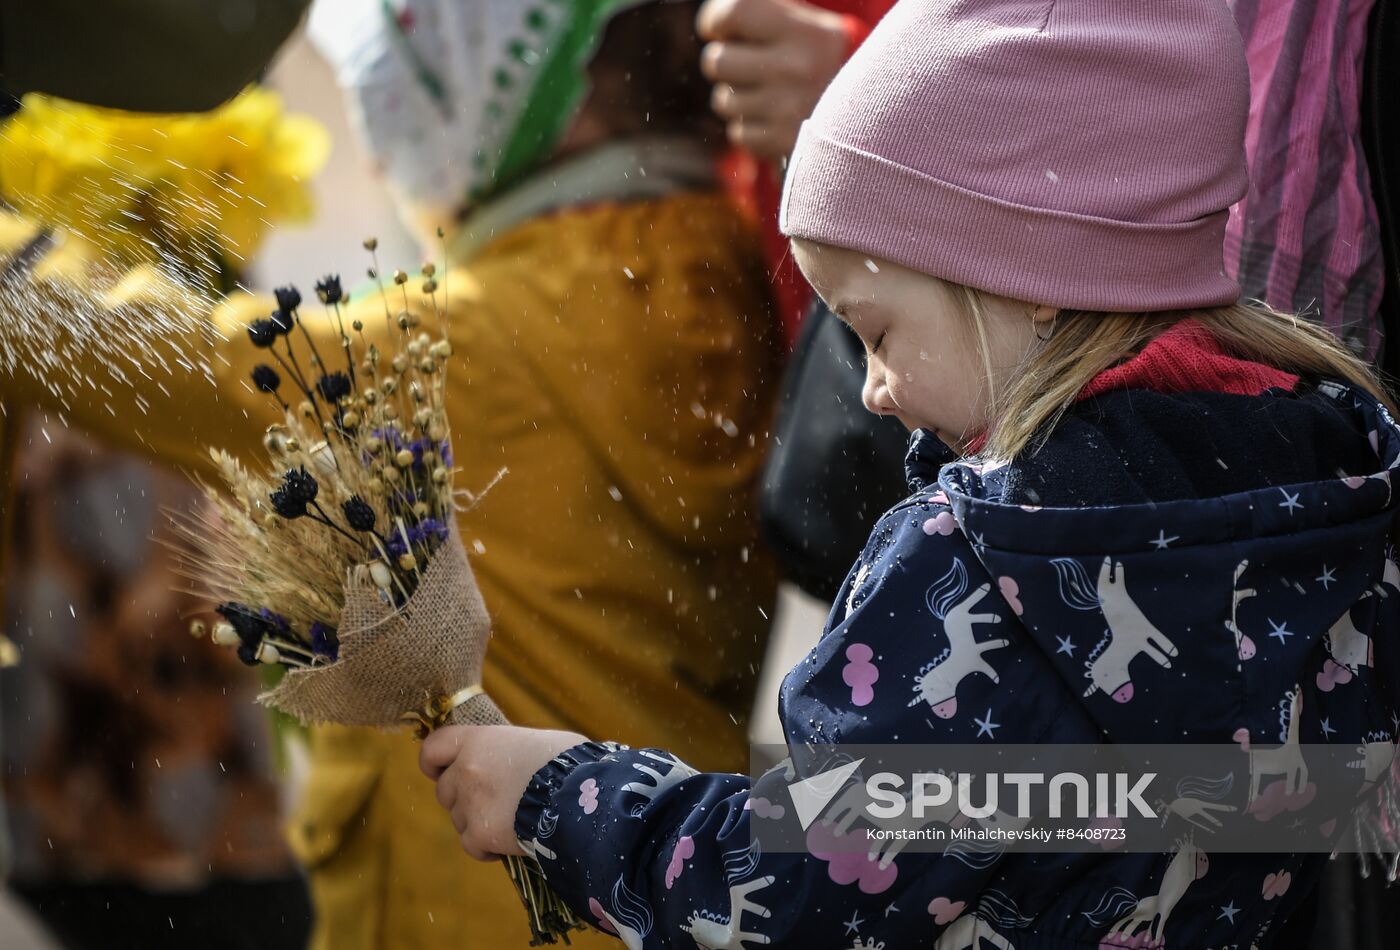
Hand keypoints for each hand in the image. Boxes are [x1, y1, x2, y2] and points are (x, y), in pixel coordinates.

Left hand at [420, 724, 586, 860]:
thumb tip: (510, 757)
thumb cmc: (567, 762)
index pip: (433, 748)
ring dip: (476, 822)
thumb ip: (509, 749)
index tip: (440, 771)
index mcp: (478, 741)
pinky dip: (486, 847)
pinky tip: (509, 842)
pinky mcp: (480, 835)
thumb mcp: (536, 741)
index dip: (433, 762)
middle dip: (462, 798)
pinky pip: (471, 845)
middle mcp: (466, 770)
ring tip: (510, 821)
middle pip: (445, 790)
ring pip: (458, 819)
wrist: (579, 797)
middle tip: (492, 801)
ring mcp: (470, 804)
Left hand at [697, 0, 852, 159]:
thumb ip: (764, 13)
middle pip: (715, 61)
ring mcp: (787, 110)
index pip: (734, 12)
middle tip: (745, 63)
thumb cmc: (825, 61)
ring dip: (738, 97)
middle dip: (724, 61)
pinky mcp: (781, 144)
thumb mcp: (808, 24)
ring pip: (723, 100)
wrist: (875, 115)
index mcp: (803, 31)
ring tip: (769, 93)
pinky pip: (738, 133)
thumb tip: (716, 20)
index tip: (717, 28)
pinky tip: (774, 119)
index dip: (714, 19)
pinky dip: (751, 127)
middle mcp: (795, 68)